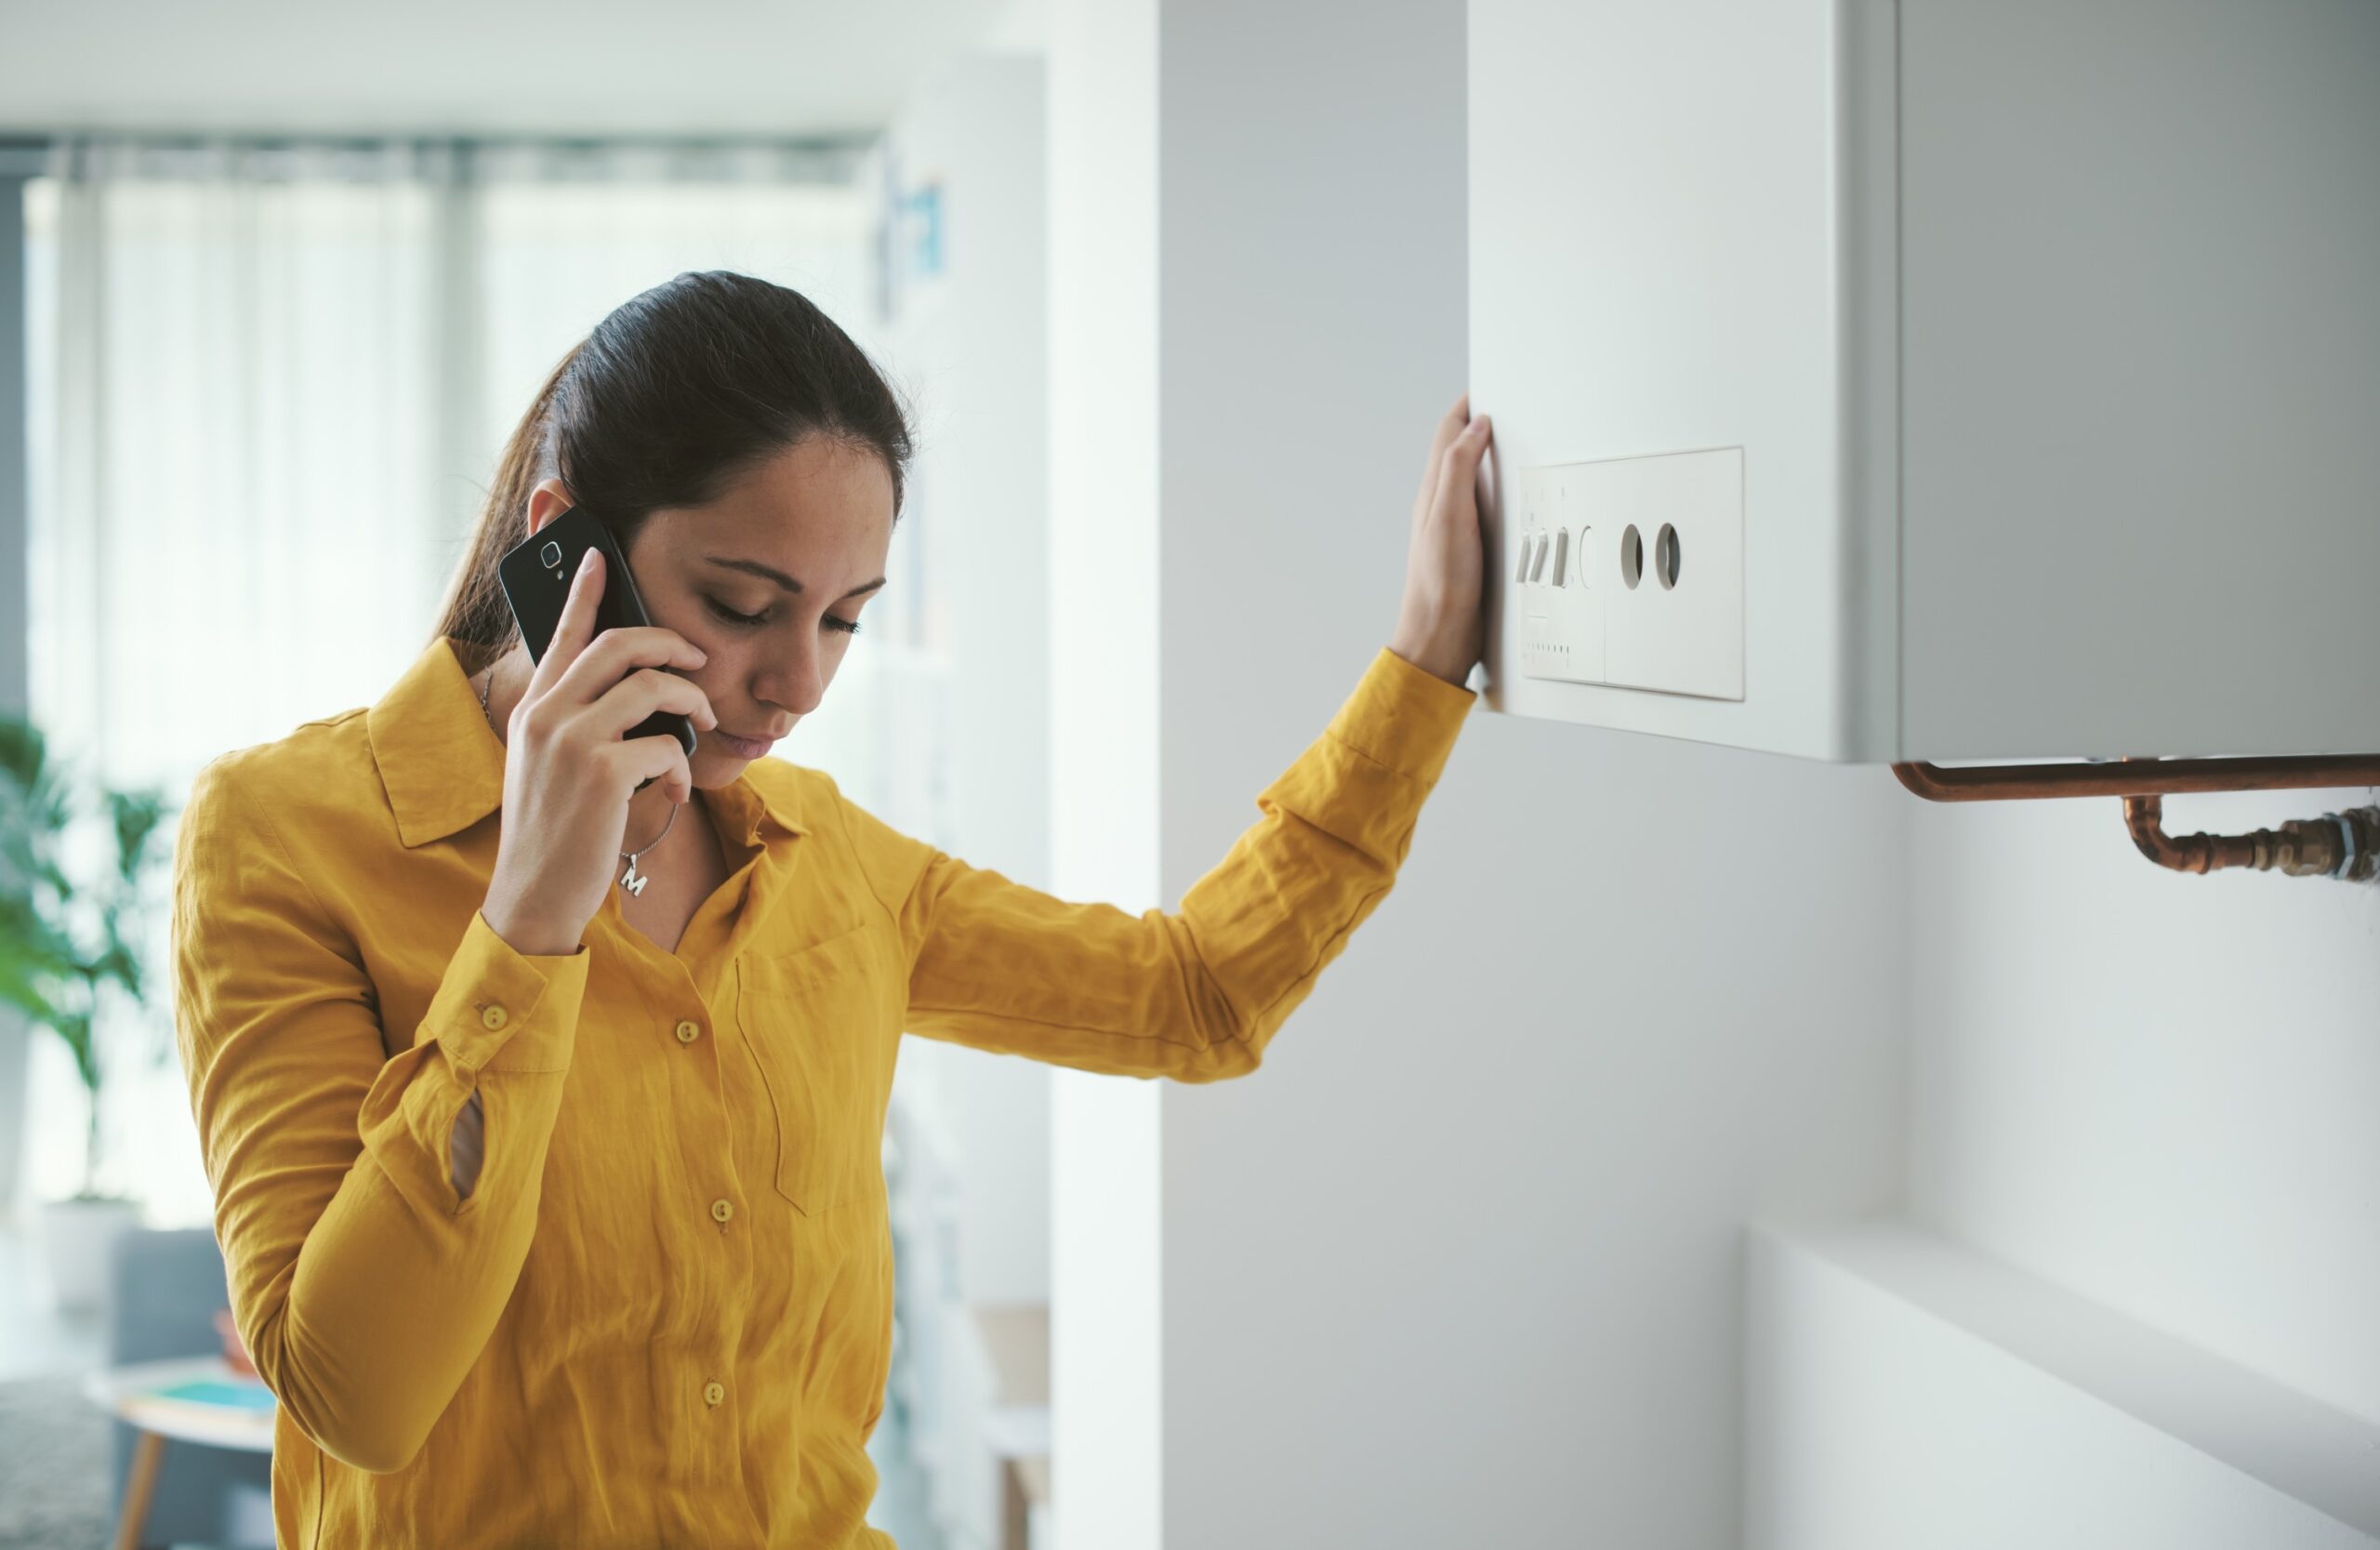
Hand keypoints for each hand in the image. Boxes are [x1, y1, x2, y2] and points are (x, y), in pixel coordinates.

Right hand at [479, 547, 719, 955]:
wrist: (534, 895)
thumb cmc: (554, 833)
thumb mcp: (550, 767)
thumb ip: (577, 724)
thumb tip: (636, 694)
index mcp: (533, 709)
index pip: (560, 635)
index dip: (584, 591)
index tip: (600, 555)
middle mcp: (546, 715)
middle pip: (618, 645)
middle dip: (671, 643)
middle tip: (699, 657)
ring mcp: (572, 741)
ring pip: (652, 686)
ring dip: (691, 702)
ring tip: (700, 722)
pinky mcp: (603, 772)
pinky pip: (666, 746)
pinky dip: (683, 766)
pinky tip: (675, 788)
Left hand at [1389, 394, 1493, 685]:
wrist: (1441, 636)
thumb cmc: (1441, 581)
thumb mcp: (1450, 515)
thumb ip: (1459, 467)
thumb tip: (1475, 425)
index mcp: (1434, 491)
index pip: (1449, 433)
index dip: (1467, 406)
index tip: (1490, 385)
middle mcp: (1444, 505)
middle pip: (1463, 452)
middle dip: (1484, 426)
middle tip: (1512, 408)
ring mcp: (1460, 528)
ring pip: (1478, 481)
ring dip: (1495, 460)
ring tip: (1521, 444)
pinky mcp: (1475, 550)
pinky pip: (1490, 510)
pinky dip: (1505, 494)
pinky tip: (1522, 500)